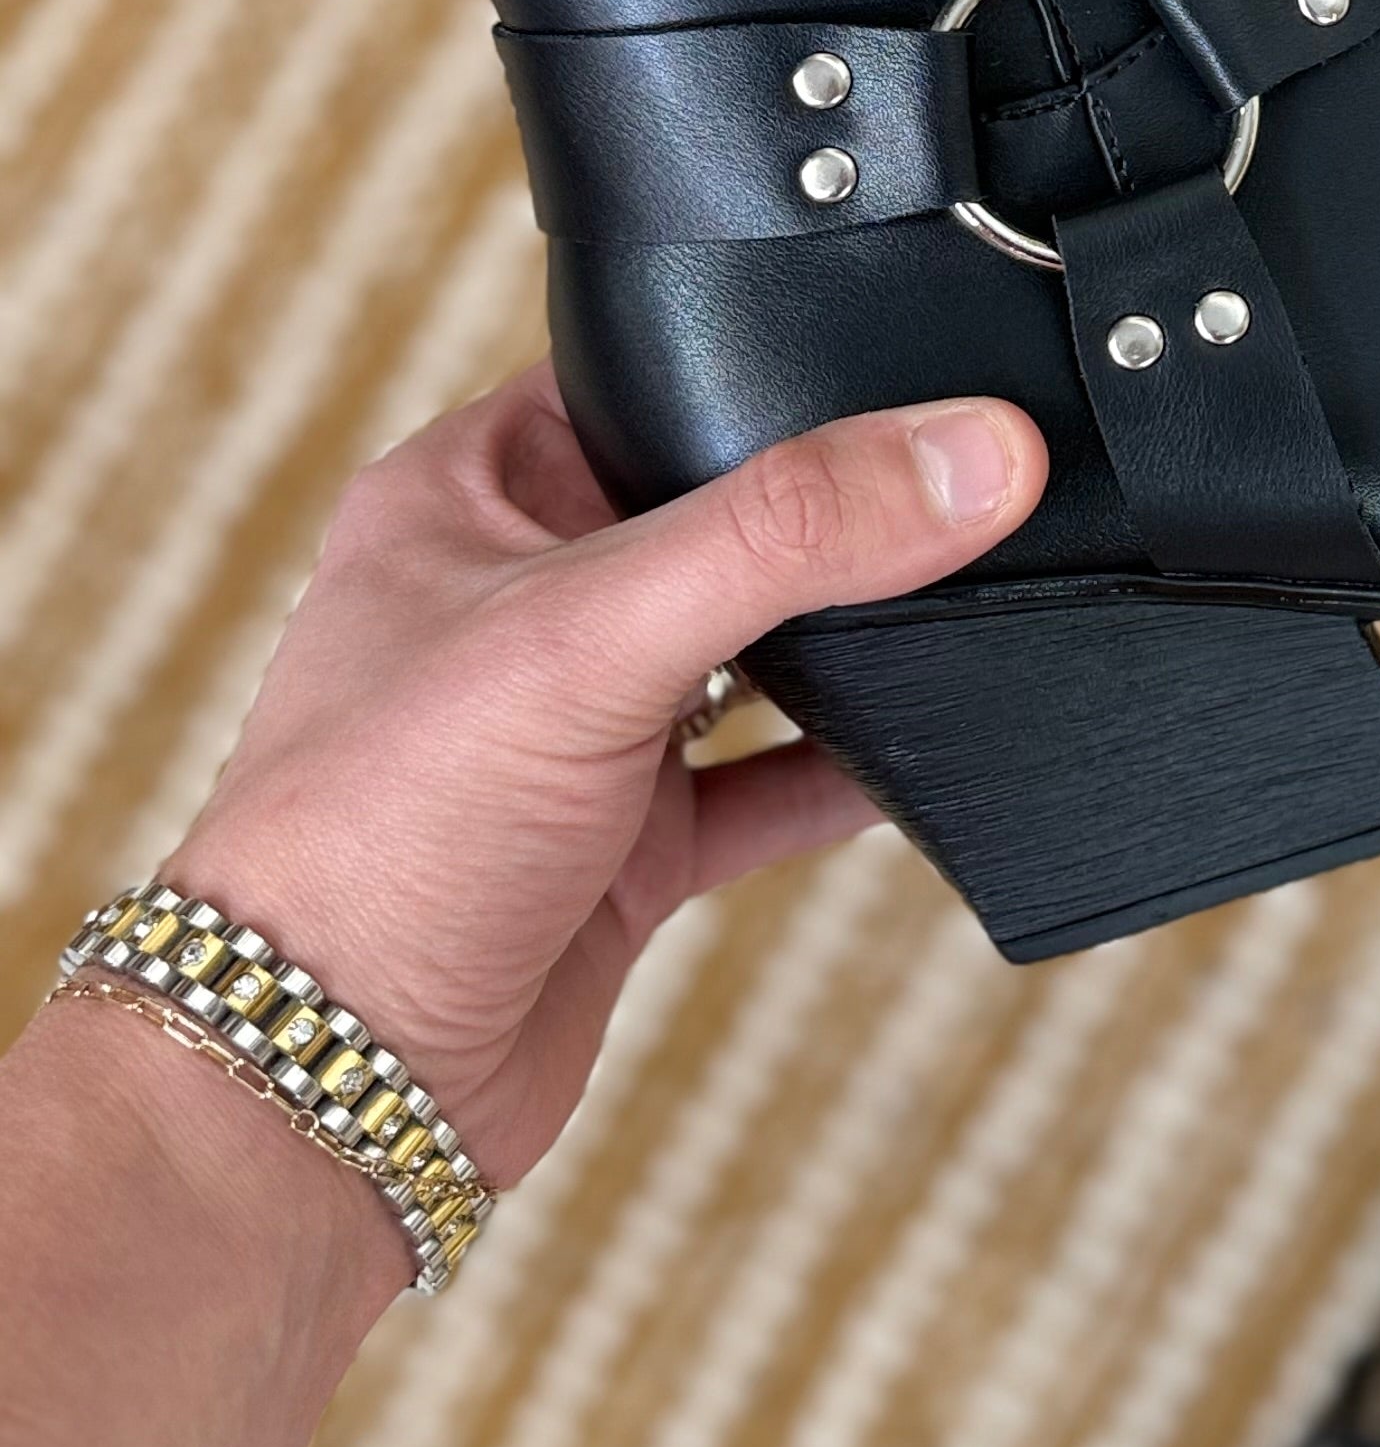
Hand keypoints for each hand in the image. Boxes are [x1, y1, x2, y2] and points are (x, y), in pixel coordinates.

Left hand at [160, 362, 1045, 1190]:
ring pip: (759, 653)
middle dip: (833, 517)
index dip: (760, 368)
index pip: (640, 384)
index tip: (911, 359)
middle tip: (970, 482)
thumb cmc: (378, 832)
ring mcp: (583, 729)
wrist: (336, 1088)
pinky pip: (776, 786)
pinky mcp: (633, 847)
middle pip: (720, 519)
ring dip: (852, 645)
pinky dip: (857, 774)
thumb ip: (791, 534)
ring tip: (974, 599)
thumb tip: (976, 453)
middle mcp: (524, 601)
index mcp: (467, 495)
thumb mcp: (592, 633)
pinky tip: (935, 754)